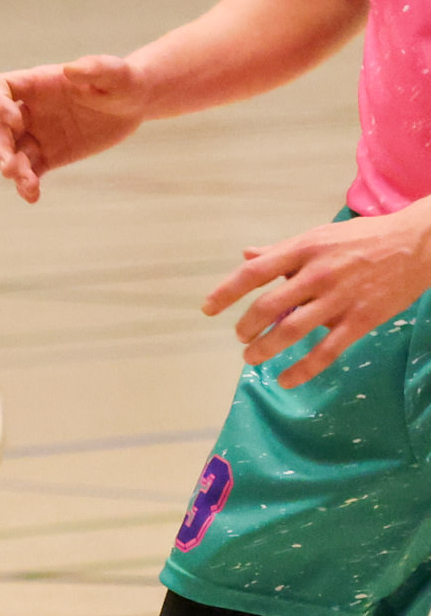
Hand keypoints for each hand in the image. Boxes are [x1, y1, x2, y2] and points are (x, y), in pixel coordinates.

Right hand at [0, 55, 150, 201]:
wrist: (134, 103)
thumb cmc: (123, 80)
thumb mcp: (115, 72)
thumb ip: (95, 67)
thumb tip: (69, 70)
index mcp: (38, 84)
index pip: (0, 87)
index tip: (16, 120)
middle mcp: (30, 110)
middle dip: (0, 146)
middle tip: (9, 165)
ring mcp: (38, 134)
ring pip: (12, 153)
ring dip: (12, 169)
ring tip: (27, 183)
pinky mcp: (50, 155)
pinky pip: (30, 171)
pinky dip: (27, 185)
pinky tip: (33, 196)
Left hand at [203, 211, 430, 386]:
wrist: (417, 244)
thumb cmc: (363, 238)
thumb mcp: (319, 236)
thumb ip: (281, 250)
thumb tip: (246, 255)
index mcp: (303, 249)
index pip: (253, 273)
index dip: (225, 292)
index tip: (207, 309)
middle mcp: (317, 274)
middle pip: (267, 306)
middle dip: (246, 326)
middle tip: (240, 337)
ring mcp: (339, 298)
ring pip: (291, 331)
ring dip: (265, 349)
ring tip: (251, 358)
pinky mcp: (361, 320)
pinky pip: (326, 351)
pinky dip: (302, 370)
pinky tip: (286, 380)